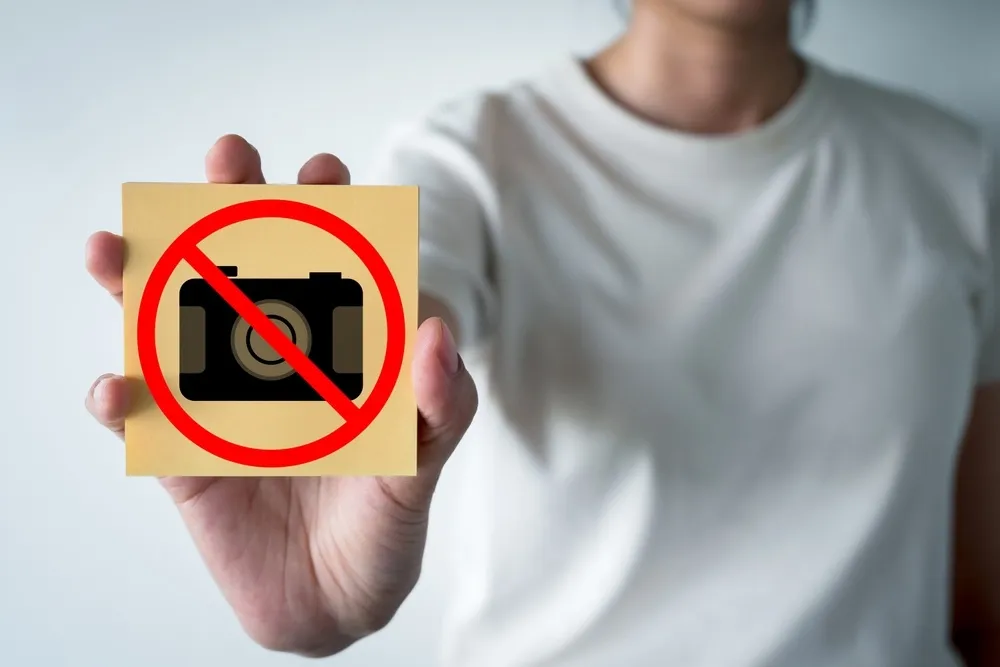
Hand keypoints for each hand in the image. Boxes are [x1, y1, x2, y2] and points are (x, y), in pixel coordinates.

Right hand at [84, 135, 478, 655]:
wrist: (338, 599)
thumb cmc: (385, 519)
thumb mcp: (426, 460)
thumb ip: (443, 401)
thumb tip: (435, 328)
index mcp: (333, 348)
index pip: (325, 262)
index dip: (323, 211)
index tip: (324, 171)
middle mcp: (272, 359)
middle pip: (242, 268)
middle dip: (231, 208)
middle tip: (228, 162)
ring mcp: (222, 401)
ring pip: (170, 324)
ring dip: (138, 280)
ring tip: (116, 247)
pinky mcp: (183, 455)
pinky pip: (139, 419)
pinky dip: (119, 398)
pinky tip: (118, 386)